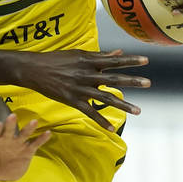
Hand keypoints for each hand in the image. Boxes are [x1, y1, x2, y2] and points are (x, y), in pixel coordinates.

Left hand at [0, 114, 50, 180]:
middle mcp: (6, 139)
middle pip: (8, 129)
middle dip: (10, 124)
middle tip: (12, 116)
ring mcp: (17, 144)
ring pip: (23, 134)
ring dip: (29, 128)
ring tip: (35, 121)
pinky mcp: (26, 151)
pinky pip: (35, 144)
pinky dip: (41, 139)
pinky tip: (48, 133)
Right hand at [14, 49, 149, 131]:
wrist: (34, 70)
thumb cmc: (56, 59)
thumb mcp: (78, 54)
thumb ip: (100, 55)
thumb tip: (119, 53)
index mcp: (89, 61)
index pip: (114, 61)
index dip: (130, 61)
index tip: (146, 61)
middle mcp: (86, 74)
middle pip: (114, 79)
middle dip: (132, 81)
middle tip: (148, 83)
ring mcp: (80, 89)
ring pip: (105, 98)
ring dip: (123, 105)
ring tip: (138, 110)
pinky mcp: (72, 100)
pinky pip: (89, 112)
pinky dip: (100, 120)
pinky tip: (111, 129)